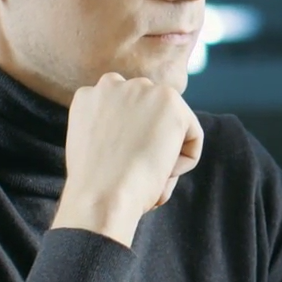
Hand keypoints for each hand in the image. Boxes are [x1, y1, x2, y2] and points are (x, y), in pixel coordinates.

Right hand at [52, 72, 202, 245]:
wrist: (102, 197)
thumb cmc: (97, 189)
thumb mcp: (95, 151)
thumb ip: (114, 131)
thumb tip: (146, 135)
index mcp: (89, 97)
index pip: (127, 116)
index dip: (131, 146)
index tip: (125, 168)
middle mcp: (113, 83)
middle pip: (151, 117)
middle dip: (151, 144)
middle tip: (138, 173)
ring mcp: (142, 89)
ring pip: (172, 126)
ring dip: (167, 153)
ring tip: (148, 175)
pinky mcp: (170, 101)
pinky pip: (192, 137)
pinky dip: (184, 162)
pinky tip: (162, 172)